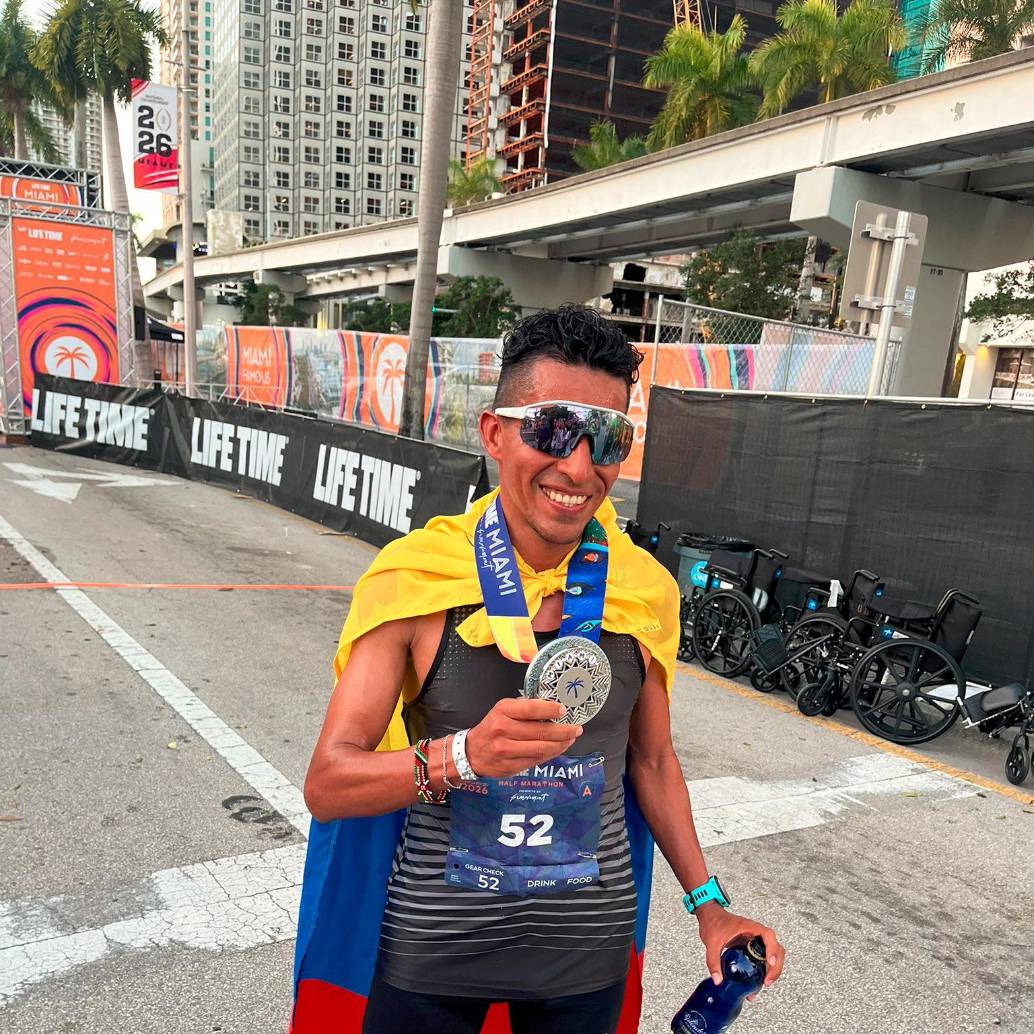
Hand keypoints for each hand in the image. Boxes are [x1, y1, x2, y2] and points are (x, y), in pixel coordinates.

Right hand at [465, 697, 581, 778]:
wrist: (472, 753)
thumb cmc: (492, 728)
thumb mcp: (503, 711)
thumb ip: (525, 710)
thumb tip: (553, 709)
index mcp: (502, 711)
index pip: (531, 709)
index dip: (550, 709)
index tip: (563, 710)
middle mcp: (503, 730)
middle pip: (541, 731)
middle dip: (563, 730)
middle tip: (576, 728)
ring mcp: (507, 750)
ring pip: (541, 748)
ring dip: (561, 744)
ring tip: (570, 739)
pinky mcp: (511, 766)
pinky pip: (537, 760)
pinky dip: (551, 754)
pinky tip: (558, 748)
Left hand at [695, 903, 784, 990]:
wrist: (709, 916)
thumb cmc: (713, 922)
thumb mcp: (711, 942)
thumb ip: (713, 961)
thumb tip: (718, 980)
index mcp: (748, 927)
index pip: (768, 935)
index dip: (772, 949)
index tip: (769, 962)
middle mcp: (755, 933)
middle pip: (776, 948)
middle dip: (776, 966)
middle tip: (767, 981)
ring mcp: (755, 940)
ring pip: (773, 953)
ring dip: (773, 969)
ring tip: (765, 982)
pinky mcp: (752, 946)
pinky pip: (764, 957)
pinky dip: (765, 968)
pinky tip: (758, 979)